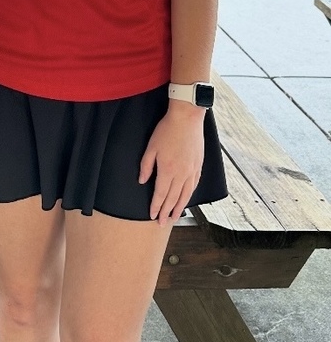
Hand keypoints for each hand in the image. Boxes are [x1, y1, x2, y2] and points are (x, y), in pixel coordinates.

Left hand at [138, 100, 205, 225]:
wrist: (187, 118)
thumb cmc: (166, 130)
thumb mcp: (151, 147)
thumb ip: (146, 166)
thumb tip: (143, 181)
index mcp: (168, 170)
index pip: (161, 194)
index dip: (156, 206)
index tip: (152, 216)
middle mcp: (181, 174)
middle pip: (173, 198)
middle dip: (166, 212)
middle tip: (162, 223)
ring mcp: (192, 170)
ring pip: (185, 194)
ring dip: (179, 207)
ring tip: (174, 217)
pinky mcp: (198, 165)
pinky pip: (194, 185)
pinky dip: (189, 195)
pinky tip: (186, 199)